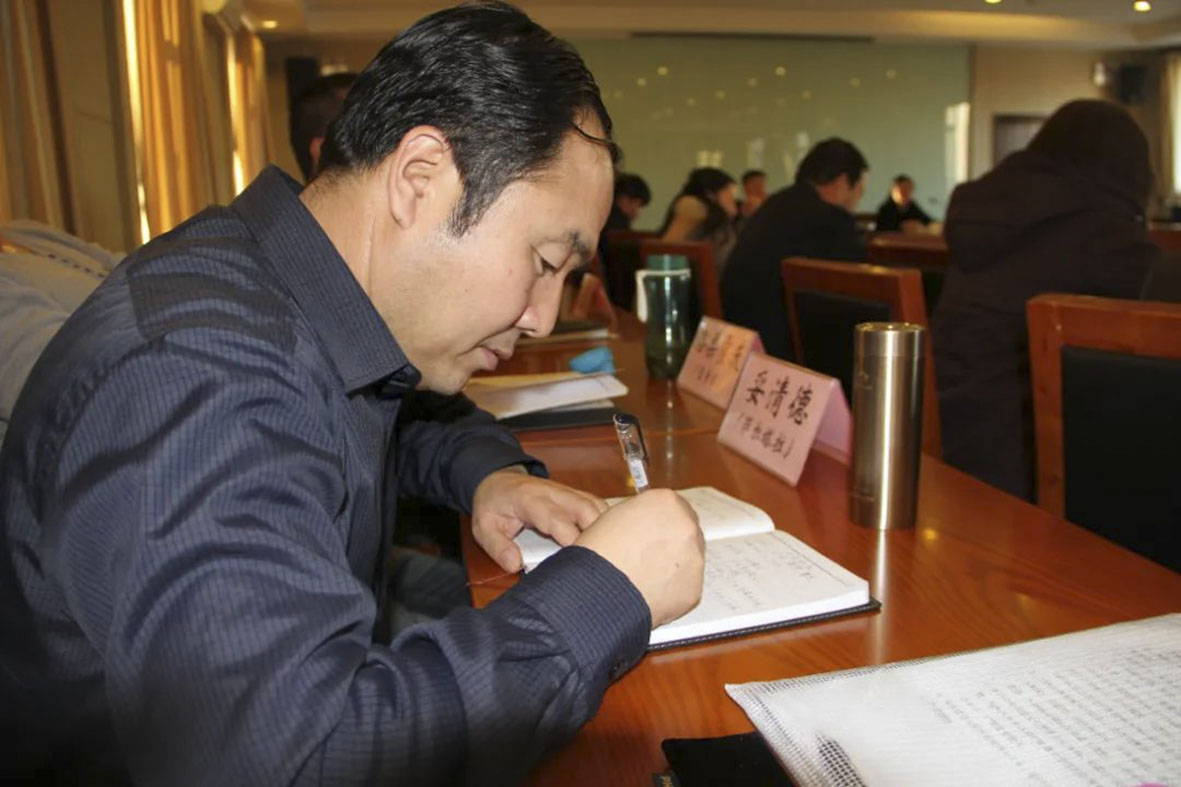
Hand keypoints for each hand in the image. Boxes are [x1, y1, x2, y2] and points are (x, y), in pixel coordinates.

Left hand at [472, 466, 607, 571]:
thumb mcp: (483, 527)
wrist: (499, 480)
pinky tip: (606, 542)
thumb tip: (515, 565)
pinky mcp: (576, 496)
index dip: (571, 540)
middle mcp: (554, 493)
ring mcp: (568, 493)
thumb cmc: (493, 505)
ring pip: (598, 507)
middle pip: (586, 510)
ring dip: (605, 530)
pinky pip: (599, 506)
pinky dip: (607, 523)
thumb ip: (498, 547)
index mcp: (530, 500)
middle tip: (596, 562)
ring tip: (605, 556)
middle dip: (596, 536)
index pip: (557, 519)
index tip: (577, 563)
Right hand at [574, 489, 704, 627]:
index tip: (655, 530)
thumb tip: (646, 523)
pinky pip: (686, 586)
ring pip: (689, 559)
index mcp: (666, 502)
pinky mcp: (693, 587)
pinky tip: (651, 592)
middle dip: (672, 542)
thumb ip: (640, 515)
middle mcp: (686, 525)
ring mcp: (694, 557)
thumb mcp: (614, 516)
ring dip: (674, 565)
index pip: (674, 505)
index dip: (662, 520)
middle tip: (650, 556)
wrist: (599, 589)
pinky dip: (672, 590)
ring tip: (646, 577)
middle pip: (686, 530)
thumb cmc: (599, 553)